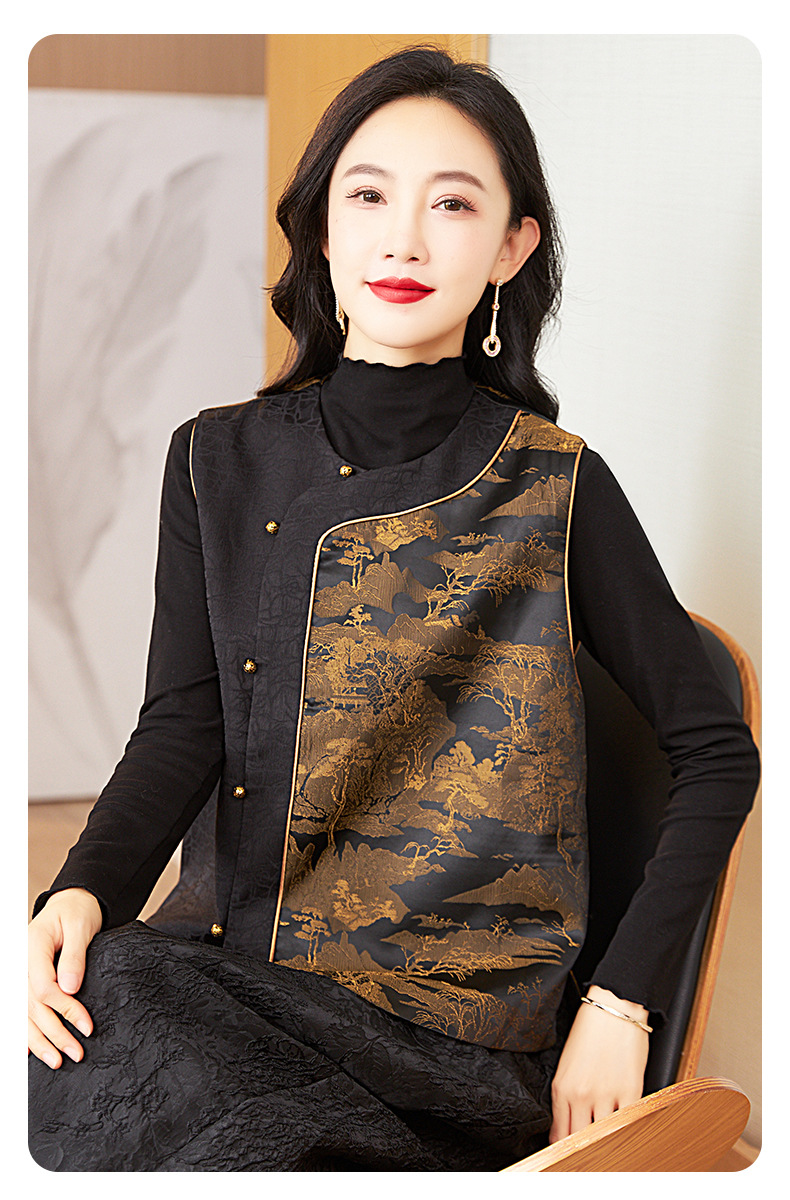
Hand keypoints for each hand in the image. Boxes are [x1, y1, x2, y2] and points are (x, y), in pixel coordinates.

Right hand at [28, 888, 101, 1068]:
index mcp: (31, 946)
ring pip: (23, 1013)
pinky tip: (29, 1050)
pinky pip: (20, 1010)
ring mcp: (19, 973)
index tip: (87, 1025)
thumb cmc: (78, 911)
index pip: (43, 987)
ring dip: (39, 1040)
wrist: (71, 902)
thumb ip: (75, 956)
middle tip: (75, 1054)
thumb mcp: (81, 926)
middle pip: (32, 1006)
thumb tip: (71, 988)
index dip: (65, 1009)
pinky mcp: (25, 980)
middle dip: (54, 1033)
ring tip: (56, 1061)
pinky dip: (25, 1031)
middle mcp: (20, 963)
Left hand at [548, 985, 649, 1142]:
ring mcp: (606, 1095)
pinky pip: (628, 1123)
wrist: (612, 1008)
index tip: (569, 1157)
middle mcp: (581, 1095)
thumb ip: (566, 1097)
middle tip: (588, 1158)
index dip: (565, 1151)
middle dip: (584, 1152)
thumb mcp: (567, 1065)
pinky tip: (625, 1134)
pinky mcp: (630, 1091)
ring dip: (605, 1143)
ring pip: (604, 1136)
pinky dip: (626, 1131)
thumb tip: (565, 1127)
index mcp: (562, 1088)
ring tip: (608, 1149)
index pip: (560, 1135)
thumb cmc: (589, 1032)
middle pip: (580, 1141)